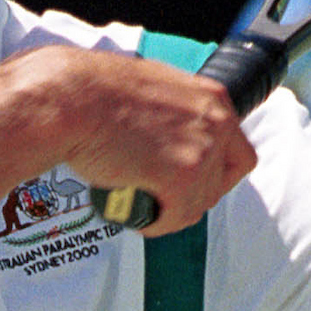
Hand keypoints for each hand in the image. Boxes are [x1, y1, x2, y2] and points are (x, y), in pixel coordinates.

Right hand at [27, 47, 256, 235]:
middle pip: (218, 183)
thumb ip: (176, 114)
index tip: (193, 180)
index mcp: (212, 98)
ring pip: (196, 204)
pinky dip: (153, 221)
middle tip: (159, 195)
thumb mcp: (153, 88)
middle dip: (189, 194)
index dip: (214, 174)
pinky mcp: (180, 177)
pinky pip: (174, 217)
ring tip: (138, 199)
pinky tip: (132, 210)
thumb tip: (173, 137)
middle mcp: (215, 123)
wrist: (72, 98)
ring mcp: (201, 151)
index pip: (238, 153)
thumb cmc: (96, 91)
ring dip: (168, 210)